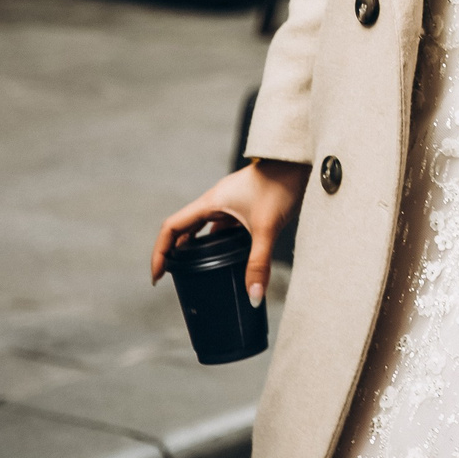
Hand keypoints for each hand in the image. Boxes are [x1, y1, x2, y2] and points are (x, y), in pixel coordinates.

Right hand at [151, 160, 306, 306]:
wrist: (300, 160)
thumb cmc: (282, 185)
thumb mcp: (267, 227)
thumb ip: (259, 263)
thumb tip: (253, 297)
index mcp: (211, 202)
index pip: (171, 227)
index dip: (159, 252)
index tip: (158, 276)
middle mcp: (216, 200)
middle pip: (184, 228)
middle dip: (174, 251)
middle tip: (172, 276)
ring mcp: (230, 200)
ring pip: (204, 225)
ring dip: (195, 245)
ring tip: (194, 268)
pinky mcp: (245, 203)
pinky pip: (223, 224)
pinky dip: (218, 240)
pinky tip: (227, 254)